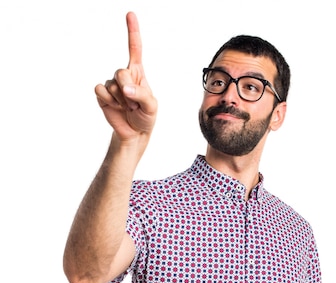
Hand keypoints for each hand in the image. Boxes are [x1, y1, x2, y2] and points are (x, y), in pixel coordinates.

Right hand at [95, 12, 156, 140]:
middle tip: (134, 104)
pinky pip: (100, 91)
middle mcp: (124, 75)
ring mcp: (112, 84)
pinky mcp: (102, 95)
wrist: (134, 133)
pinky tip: (115, 108)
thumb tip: (126, 88)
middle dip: (127, 89)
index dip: (132, 31)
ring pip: (112, 85)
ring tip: (128, 109)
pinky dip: (108, 101)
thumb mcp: (151, 107)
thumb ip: (142, 95)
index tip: (130, 14)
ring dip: (121, 100)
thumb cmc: (146, 117)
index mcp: (138, 73)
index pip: (134, 48)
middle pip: (121, 72)